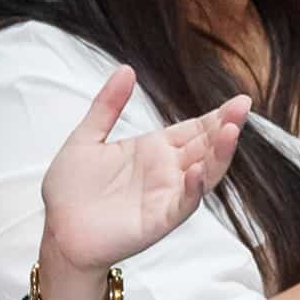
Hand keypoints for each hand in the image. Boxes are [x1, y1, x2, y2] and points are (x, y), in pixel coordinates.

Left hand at [32, 61, 254, 277]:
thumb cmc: (70, 190)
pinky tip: (198, 171)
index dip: (217, 115)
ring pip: (203, 173)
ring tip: (231, 131)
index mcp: (154, 149)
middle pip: (205, 146)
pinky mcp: (157, 220)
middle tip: (243, 106)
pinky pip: (182, 204)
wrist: (56, 230)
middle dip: (226, 127)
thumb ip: (107, 105)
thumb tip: (126, 69)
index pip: (195, 129)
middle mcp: (166, 172)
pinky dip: (192, 189)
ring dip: (219, 154)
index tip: (239, 100)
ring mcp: (165, 196)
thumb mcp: (87, 137)